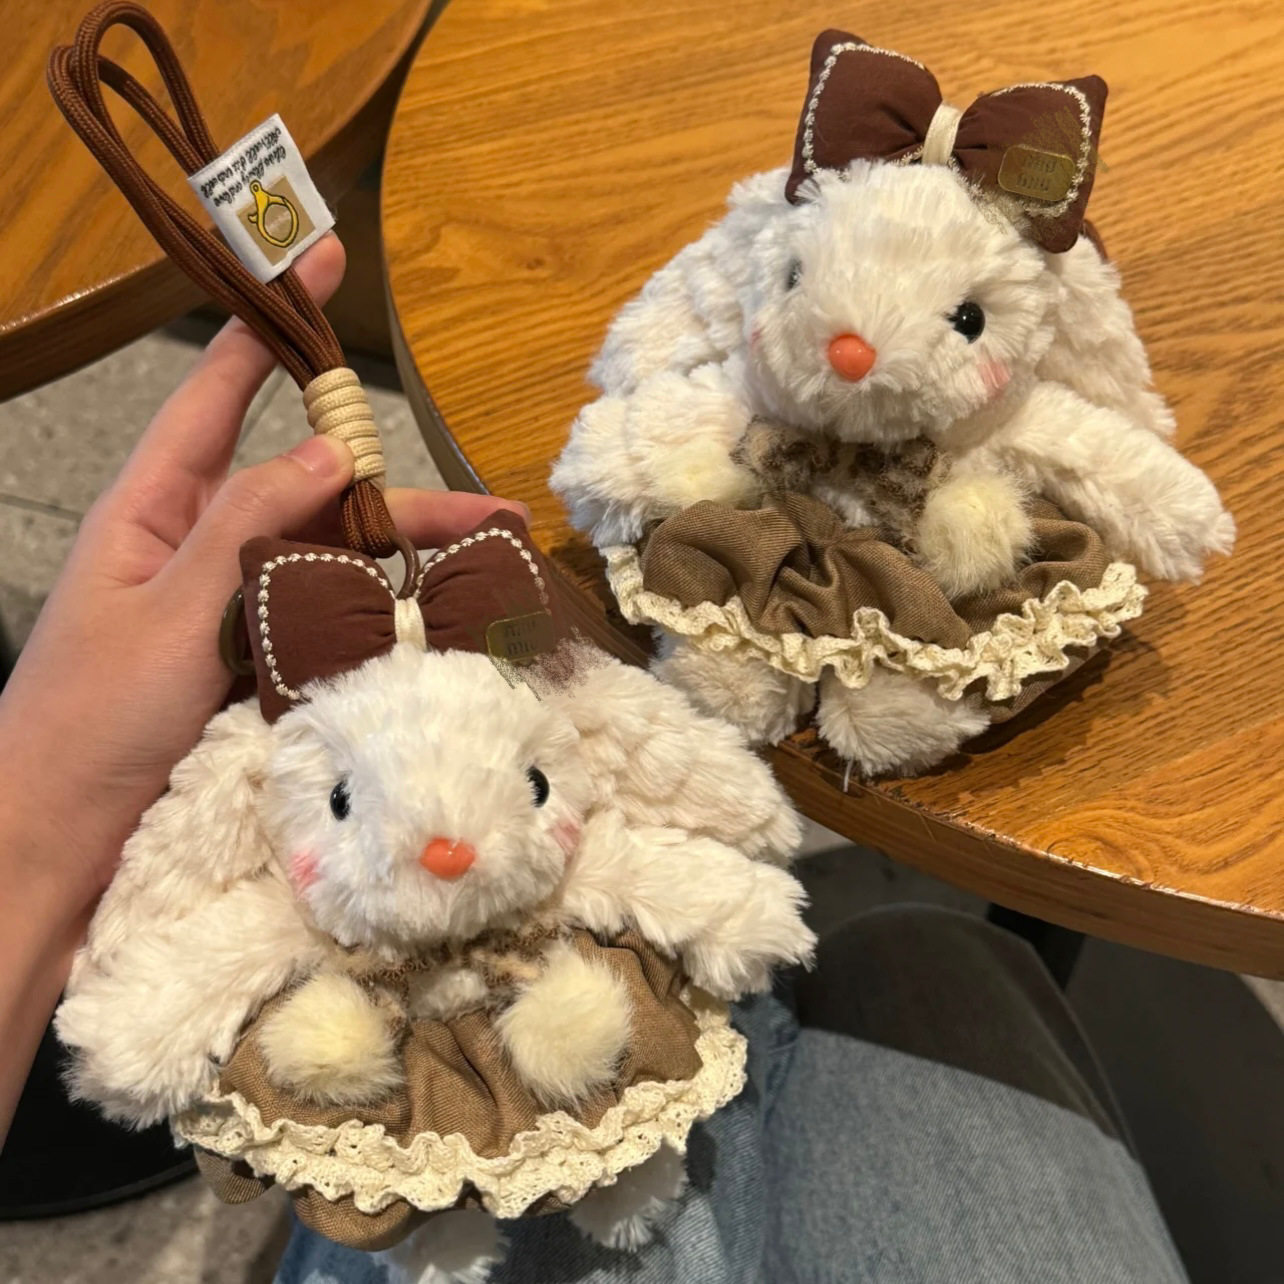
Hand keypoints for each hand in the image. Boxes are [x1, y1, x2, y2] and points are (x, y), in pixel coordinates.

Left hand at [0, 234, 523, 1131]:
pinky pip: (331, 628)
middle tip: (490, 511)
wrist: (63, 845)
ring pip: (334, 565)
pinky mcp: (258, 668)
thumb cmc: (85, 724)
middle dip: (397, 499)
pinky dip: (382, 625)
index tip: (320, 259)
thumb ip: (242, 526)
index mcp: (156, 510)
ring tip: (488, 578)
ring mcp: (235, 612)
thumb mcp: (161, 612)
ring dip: (405, 567)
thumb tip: (320, 449)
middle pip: (313, 496)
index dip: (272, 326)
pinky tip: (434, 634)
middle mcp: (203, 549)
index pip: (219, 393)